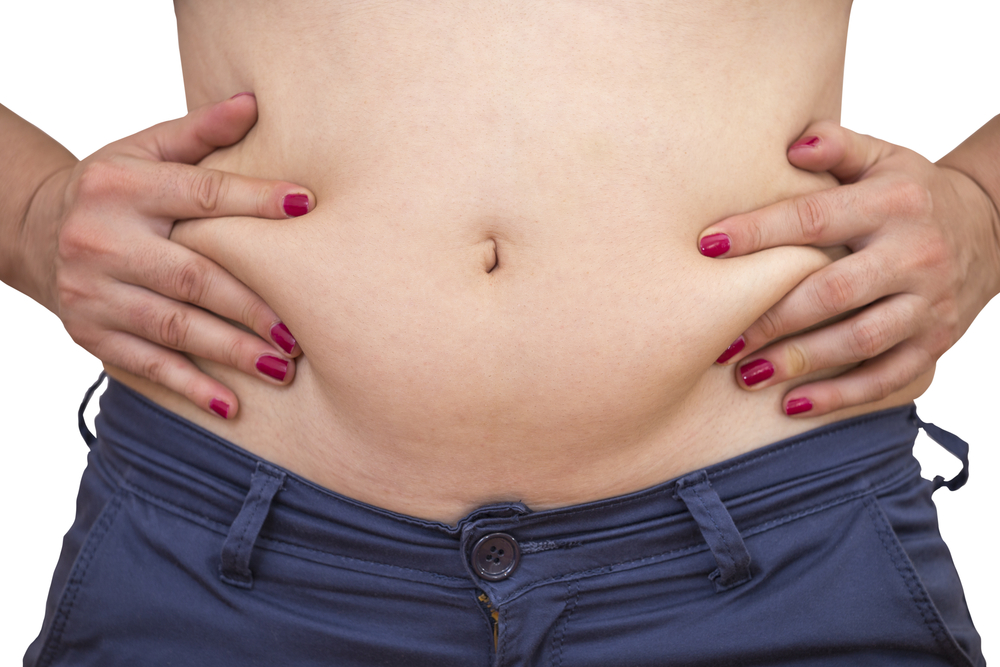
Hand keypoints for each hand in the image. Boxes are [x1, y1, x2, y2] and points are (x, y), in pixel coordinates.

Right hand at [25, 93, 314, 418]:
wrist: (35, 228)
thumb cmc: (112, 188)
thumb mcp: (145, 150)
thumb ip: (199, 133)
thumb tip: (254, 103)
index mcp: (123, 186)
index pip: (200, 194)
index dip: (255, 201)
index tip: (306, 208)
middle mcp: (101, 238)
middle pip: (191, 275)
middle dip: (250, 305)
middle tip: (300, 329)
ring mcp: (92, 290)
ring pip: (172, 325)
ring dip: (230, 349)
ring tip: (281, 366)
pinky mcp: (88, 331)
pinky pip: (146, 363)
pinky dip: (190, 386)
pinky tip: (231, 404)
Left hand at [700, 121, 999, 416]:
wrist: (993, 227)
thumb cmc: (910, 192)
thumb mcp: (883, 157)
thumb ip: (838, 147)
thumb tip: (793, 144)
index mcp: (893, 204)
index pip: (816, 218)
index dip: (759, 233)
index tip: (707, 246)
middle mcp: (914, 254)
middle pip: (835, 291)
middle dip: (774, 317)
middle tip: (723, 338)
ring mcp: (929, 303)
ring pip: (860, 340)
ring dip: (801, 361)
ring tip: (747, 374)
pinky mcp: (936, 342)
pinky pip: (888, 376)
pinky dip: (841, 395)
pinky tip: (793, 404)